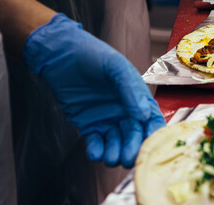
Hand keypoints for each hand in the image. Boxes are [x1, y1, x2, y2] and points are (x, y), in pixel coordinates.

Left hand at [22, 14, 164, 167]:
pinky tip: (95, 151)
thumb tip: (144, 114)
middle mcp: (125, 110)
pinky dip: (97, 151)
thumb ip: (131, 89)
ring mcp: (107, 119)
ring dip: (115, 153)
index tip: (149, 145)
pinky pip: (96, 143)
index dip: (152, 134)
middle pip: (135, 136)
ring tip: (110, 156)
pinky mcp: (88, 125)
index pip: (151, 120)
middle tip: (127, 157)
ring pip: (117, 144)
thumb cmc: (92, 55)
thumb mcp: (116, 67)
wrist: (61, 54)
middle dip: (132, 149)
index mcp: (137, 97)